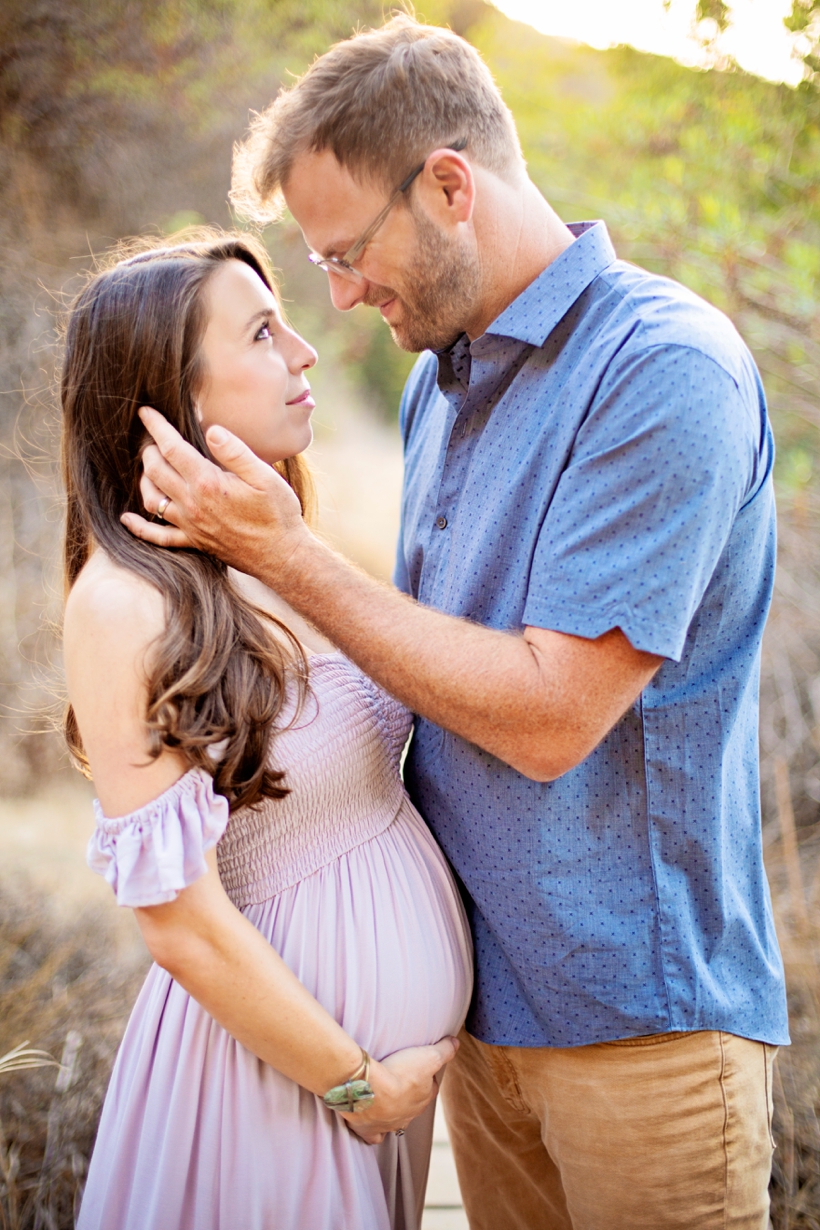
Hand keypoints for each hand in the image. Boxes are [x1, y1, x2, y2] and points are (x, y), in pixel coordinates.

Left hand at [121, 407, 308, 579]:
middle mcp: (192, 504)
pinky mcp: (194, 542)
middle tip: (153, 437)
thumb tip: (211, 429)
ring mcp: (190, 525)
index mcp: (208, 483)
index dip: (157, 427)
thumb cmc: (278, 514)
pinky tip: (128, 519)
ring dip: (145, 478)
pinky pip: (159, 537)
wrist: (282, 556)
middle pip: (155, 470)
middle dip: (149, 449)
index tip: (146, 412)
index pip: (172, 448)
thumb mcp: (265, 476)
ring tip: (150, 465)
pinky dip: (140, 528)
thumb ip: (235, 452)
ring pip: (152, 498)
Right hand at [341, 1036, 458, 1144]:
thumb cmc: (400, 1073)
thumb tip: (456, 1043)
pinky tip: (373, 1126)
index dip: (426, 1076)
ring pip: (397, 1120)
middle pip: (414, 1103)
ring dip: (393, 1110)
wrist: (370, 1089)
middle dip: (410, 1093)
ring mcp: (390, 1124)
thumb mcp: (428, 1056)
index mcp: (424, 1098)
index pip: (430, 1087)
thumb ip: (444, 1050)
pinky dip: (376, 1132)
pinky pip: (376, 1136)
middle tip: (399, 1077)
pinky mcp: (371, 1130)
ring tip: (385, 1098)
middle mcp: (410, 1114)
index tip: (418, 1066)